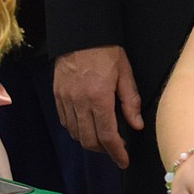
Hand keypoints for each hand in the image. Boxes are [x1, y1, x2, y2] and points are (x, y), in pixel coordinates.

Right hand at [53, 46, 143, 167]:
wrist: (80, 32)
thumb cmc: (106, 50)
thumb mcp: (125, 72)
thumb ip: (130, 101)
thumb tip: (136, 125)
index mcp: (99, 98)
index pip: (107, 136)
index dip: (116, 152)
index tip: (123, 161)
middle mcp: (80, 102)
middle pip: (89, 140)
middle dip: (103, 151)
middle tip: (115, 152)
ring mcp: (66, 100)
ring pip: (75, 134)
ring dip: (89, 142)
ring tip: (102, 141)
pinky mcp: (57, 95)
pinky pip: (65, 121)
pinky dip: (75, 130)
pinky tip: (86, 127)